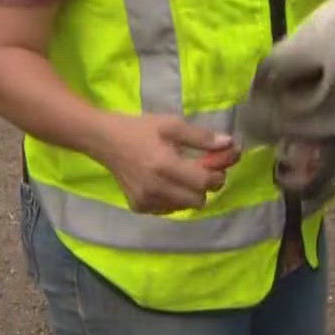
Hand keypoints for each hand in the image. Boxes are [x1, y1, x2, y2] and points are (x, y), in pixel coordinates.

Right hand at [97, 114, 242, 213]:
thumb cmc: (140, 129)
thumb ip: (201, 137)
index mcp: (164, 165)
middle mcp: (155, 188)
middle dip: (204, 186)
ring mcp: (145, 201)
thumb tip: (229, 144)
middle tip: (199, 169)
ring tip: (180, 174)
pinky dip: (173, 198)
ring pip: (184, 207)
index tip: (217, 163)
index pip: (205, 182)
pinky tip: (164, 182)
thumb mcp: (172, 124)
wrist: (105, 141)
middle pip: (198, 200)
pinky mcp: (138, 207)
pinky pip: (168, 209)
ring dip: (189, 193)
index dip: (218, 174)